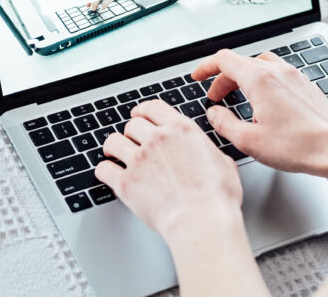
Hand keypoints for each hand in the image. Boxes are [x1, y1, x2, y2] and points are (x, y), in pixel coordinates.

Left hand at [94, 100, 242, 240]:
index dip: (143, 111)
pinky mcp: (126, 183)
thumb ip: (209, 151)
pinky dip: (104, 171)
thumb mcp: (224, 162)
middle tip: (131, 140)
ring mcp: (139, 160)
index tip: (139, 115)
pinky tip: (108, 174)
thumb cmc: (217, 196)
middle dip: (131, 132)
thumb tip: (209, 154)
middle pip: (132, 124)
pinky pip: (104, 169)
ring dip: (114, 147)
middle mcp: (157, 139)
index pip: (153, 107)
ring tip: (115, 154)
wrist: (201, 219)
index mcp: (181, 129)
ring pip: (113, 142)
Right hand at [192, 50, 327, 178]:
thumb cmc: (297, 146)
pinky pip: (278, 73)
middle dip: (223, 78)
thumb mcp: (249, 140)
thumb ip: (225, 123)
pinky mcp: (305, 85)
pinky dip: (263, 81)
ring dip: (244, 77)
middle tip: (216, 98)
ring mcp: (294, 76)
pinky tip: (264, 102)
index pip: (224, 60)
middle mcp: (278, 72)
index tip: (198, 76)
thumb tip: (214, 114)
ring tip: (239, 97)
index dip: (206, 67)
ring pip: (261, 65)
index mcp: (260, 80)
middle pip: (241, 62)